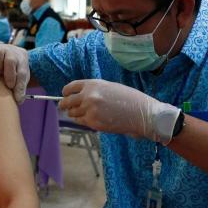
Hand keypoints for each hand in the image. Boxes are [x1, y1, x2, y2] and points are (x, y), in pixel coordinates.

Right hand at [0, 43, 29, 103]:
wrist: (7, 56)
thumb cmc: (13, 72)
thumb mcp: (19, 80)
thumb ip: (19, 89)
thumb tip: (18, 101)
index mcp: (22, 60)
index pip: (22, 73)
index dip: (19, 86)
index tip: (17, 98)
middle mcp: (11, 52)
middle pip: (11, 61)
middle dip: (9, 75)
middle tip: (8, 85)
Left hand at [61, 79, 180, 142]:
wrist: (142, 113)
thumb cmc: (129, 99)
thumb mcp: (110, 87)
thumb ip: (93, 90)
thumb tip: (79, 96)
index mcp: (93, 84)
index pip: (70, 87)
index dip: (65, 92)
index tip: (64, 95)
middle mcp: (88, 96)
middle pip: (66, 101)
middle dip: (65, 105)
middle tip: (65, 107)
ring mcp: (89, 110)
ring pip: (72, 113)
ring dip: (74, 114)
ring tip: (83, 114)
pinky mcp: (93, 122)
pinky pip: (81, 122)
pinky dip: (82, 121)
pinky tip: (91, 119)